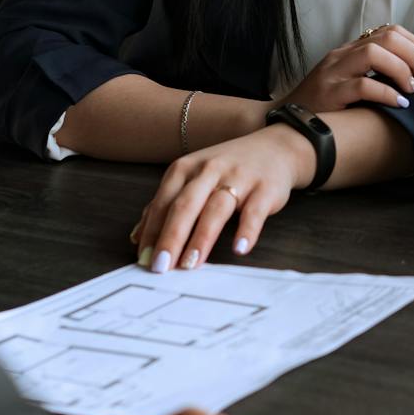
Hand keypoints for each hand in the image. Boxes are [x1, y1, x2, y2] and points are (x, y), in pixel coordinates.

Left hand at [136, 124, 310, 267]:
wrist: (276, 149)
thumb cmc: (228, 169)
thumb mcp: (193, 179)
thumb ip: (166, 204)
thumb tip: (137, 237)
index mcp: (186, 168)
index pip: (163, 202)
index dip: (152, 231)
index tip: (144, 258)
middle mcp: (210, 170)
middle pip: (185, 205)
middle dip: (171, 237)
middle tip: (161, 266)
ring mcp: (239, 178)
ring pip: (216, 209)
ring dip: (202, 238)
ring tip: (190, 264)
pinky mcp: (265, 189)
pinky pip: (254, 212)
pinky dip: (247, 230)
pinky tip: (239, 249)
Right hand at [278, 24, 413, 113]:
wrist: (289, 123)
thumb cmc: (327, 107)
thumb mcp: (352, 84)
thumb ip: (377, 76)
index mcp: (351, 50)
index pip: (390, 31)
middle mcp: (343, 55)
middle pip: (387, 38)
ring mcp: (334, 72)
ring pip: (374, 54)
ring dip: (402, 70)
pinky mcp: (329, 93)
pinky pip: (362, 85)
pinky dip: (386, 93)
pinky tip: (400, 104)